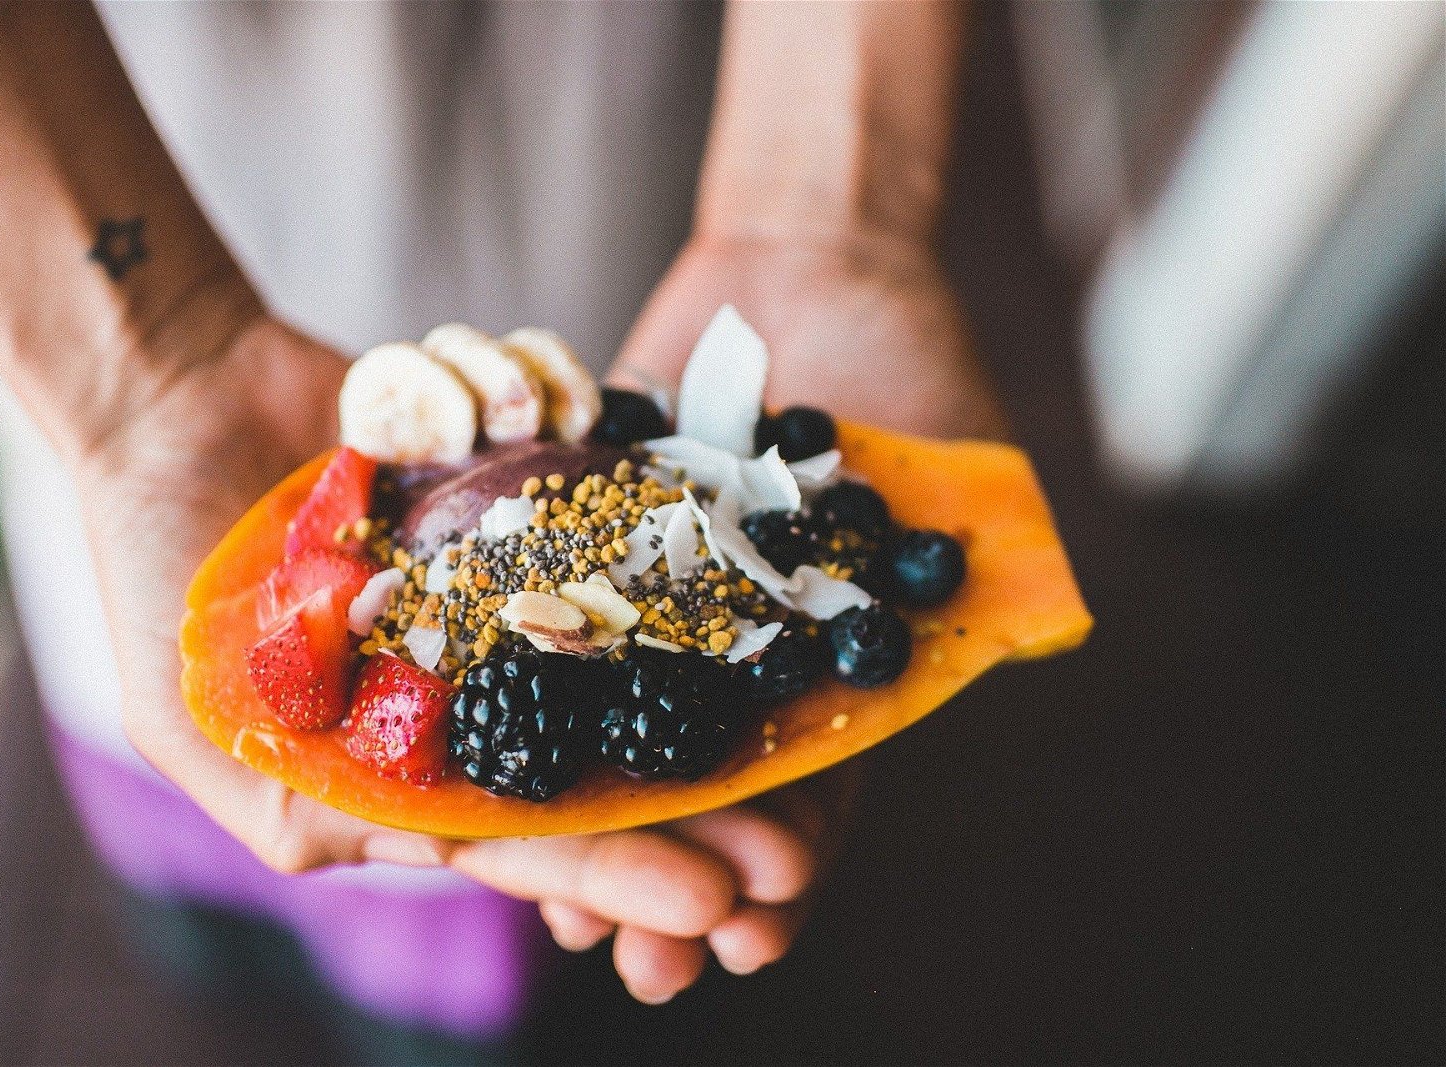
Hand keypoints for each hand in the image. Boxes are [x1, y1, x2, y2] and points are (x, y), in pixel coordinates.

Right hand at [72, 313, 847, 1004]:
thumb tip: (416, 856)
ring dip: (713, 703)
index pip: (522, 834)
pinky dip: (673, 563)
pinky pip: (611, 533)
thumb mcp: (189, 714)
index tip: (707, 904)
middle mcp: (470, 683)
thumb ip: (289, 803)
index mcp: (402, 756)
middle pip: (601, 761)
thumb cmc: (152, 558)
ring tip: (810, 740)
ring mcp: (506, 590)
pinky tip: (759, 602)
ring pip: (629, 653)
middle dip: (695, 815)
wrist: (173, 391)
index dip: (611, 869)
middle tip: (793, 858)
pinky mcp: (526, 501)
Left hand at [580, 229, 1007, 996]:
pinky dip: (517, 713)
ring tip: (562, 918)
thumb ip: (983, 559)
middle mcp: (742, 658)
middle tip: (650, 967)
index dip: (787, 863)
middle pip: (704, 793)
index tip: (757, 927)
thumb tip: (1034, 624)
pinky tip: (485, 784)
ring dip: (593, 831)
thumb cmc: (911, 360)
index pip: (819, 788)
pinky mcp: (585, 557)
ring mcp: (660, 613)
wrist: (810, 267)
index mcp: (836, 671)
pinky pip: (542, 645)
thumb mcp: (968, 467)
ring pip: (615, 743)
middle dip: (677, 883)